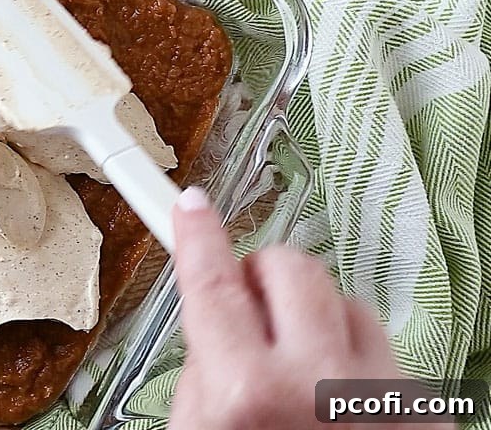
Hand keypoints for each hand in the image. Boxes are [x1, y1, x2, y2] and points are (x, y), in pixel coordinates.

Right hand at [168, 187, 450, 429]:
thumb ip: (201, 375)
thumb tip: (213, 325)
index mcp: (248, 393)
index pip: (214, 284)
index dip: (199, 235)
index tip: (192, 205)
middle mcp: (318, 384)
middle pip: (291, 269)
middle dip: (265, 277)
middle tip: (253, 310)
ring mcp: (380, 394)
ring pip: (349, 306)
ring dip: (320, 324)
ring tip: (304, 375)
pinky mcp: (422, 409)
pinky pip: (389, 354)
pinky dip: (361, 368)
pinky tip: (343, 407)